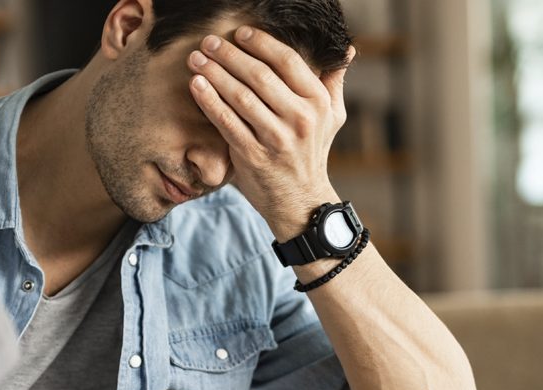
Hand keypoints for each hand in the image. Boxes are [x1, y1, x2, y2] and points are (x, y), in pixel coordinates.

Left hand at [187, 26, 353, 240]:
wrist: (300, 202)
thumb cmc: (312, 153)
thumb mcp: (332, 117)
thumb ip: (333, 81)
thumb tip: (346, 48)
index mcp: (317, 102)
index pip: (287, 61)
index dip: (261, 43)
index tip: (240, 33)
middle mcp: (300, 119)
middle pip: (259, 75)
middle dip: (230, 55)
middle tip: (209, 42)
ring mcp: (276, 138)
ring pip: (240, 97)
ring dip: (214, 74)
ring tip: (196, 59)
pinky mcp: (252, 156)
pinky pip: (226, 122)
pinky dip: (209, 101)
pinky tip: (196, 86)